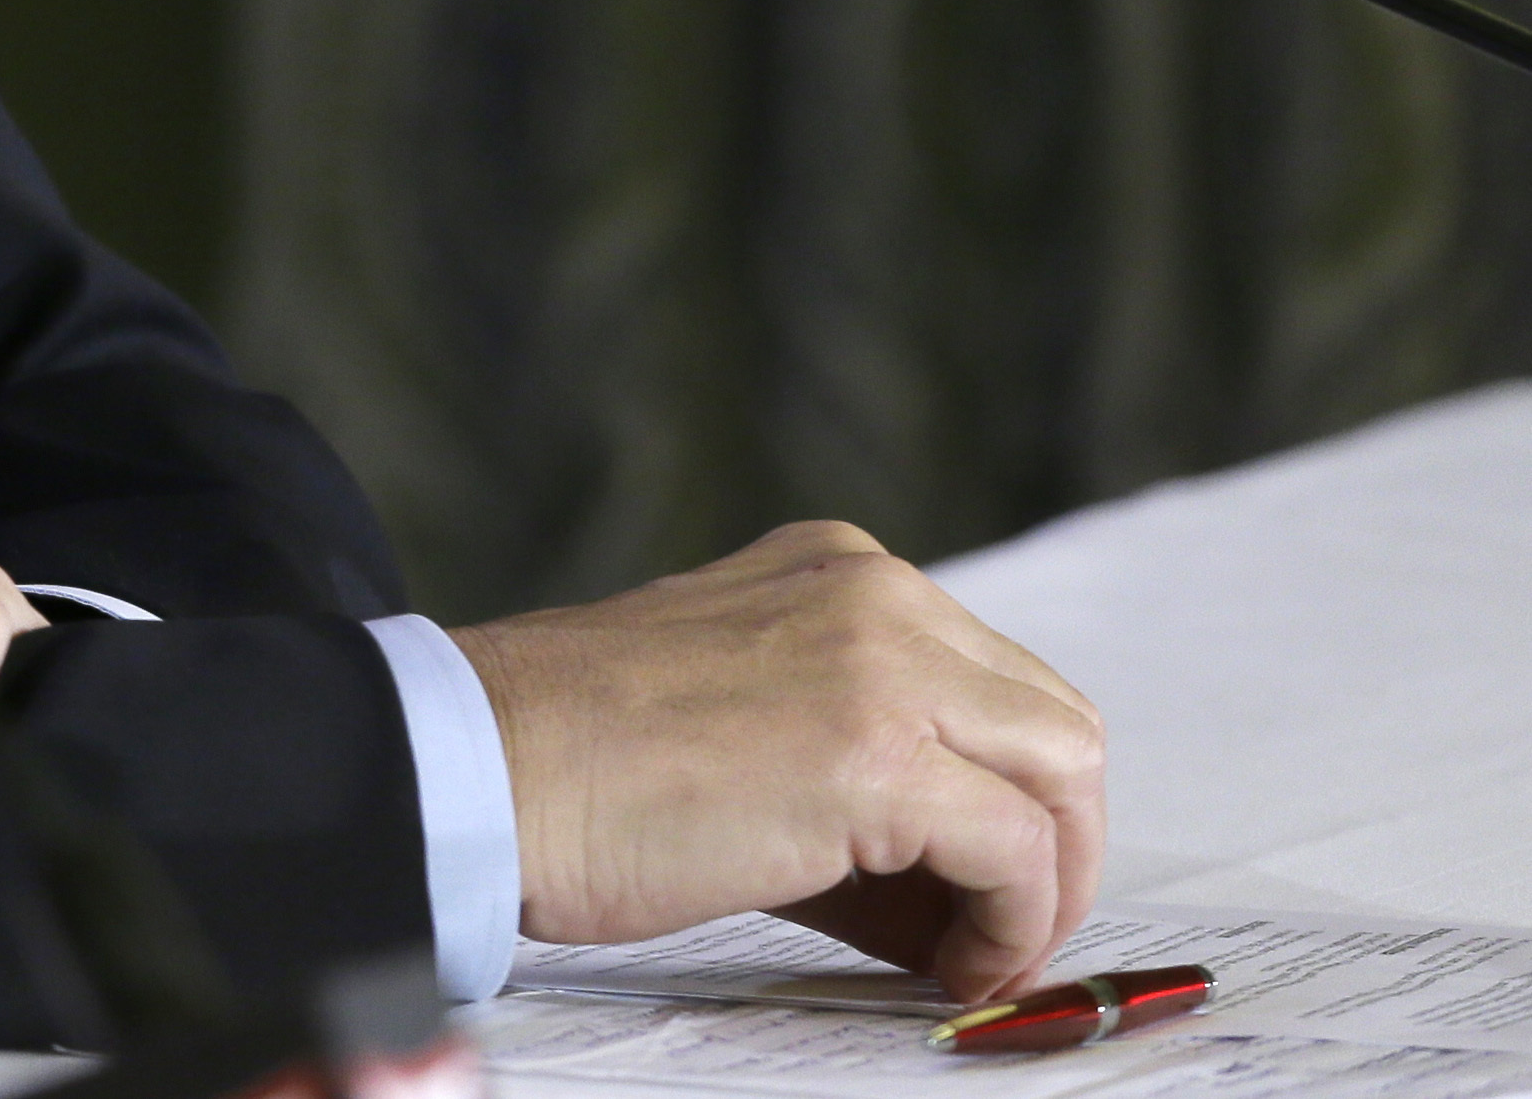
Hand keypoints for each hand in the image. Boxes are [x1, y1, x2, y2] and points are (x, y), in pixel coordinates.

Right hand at [448, 519, 1105, 1002]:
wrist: (473, 767)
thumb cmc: (566, 758)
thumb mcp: (731, 706)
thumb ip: (845, 754)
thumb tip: (948, 885)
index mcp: (833, 570)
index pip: (993, 684)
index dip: (1002, 798)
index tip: (968, 882)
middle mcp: (874, 596)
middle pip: (1054, 725)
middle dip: (1049, 842)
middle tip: (993, 928)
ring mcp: (882, 669)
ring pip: (1065, 775)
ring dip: (1045, 885)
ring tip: (975, 953)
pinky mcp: (879, 760)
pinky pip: (1019, 853)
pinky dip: (1011, 927)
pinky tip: (947, 967)